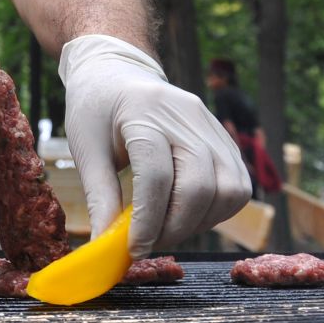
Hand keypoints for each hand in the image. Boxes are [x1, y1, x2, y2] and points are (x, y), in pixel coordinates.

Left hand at [58, 34, 248, 255]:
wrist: (119, 73)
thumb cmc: (97, 109)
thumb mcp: (85, 149)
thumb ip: (100, 197)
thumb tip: (104, 247)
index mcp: (144, 111)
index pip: (156, 176)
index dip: (147, 221)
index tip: (131, 249)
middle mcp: (187, 116)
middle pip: (200, 186)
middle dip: (174, 228)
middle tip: (146, 244)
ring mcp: (212, 126)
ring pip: (229, 190)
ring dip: (198, 223)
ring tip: (165, 229)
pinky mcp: (226, 139)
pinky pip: (238, 186)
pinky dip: (216, 211)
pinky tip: (186, 214)